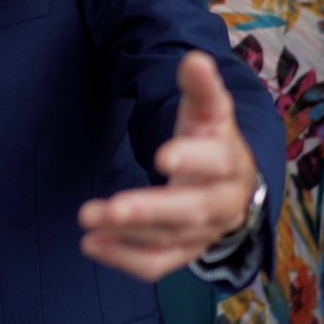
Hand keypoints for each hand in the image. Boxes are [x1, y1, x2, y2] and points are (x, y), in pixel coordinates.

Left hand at [78, 52, 258, 281]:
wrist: (235, 186)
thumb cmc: (213, 141)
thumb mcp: (209, 111)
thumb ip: (200, 87)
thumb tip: (195, 59)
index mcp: (230, 162)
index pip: (217, 162)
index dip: (192, 159)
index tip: (161, 156)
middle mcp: (223, 204)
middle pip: (190, 211)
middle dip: (150, 210)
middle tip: (112, 207)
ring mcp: (204, 235)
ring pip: (168, 240)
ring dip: (127, 233)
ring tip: (87, 217)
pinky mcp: (184, 253)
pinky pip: (157, 264)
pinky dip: (123, 258)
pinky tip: (91, 244)